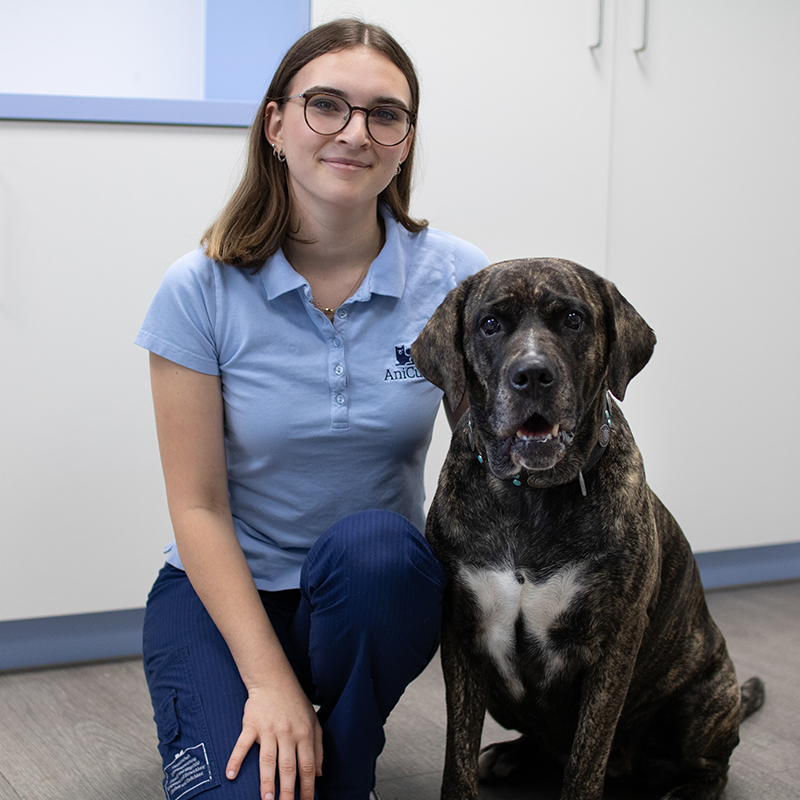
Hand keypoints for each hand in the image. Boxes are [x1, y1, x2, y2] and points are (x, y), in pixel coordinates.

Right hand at [226, 682, 322, 799]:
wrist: (274, 680)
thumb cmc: (295, 703)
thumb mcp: (313, 722)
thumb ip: (318, 748)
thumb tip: (319, 775)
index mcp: (304, 733)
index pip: (307, 766)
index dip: (307, 788)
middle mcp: (287, 732)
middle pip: (288, 767)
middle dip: (287, 791)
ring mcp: (268, 729)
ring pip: (267, 759)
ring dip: (266, 781)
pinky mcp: (251, 724)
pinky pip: (242, 744)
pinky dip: (235, 759)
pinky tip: (231, 775)